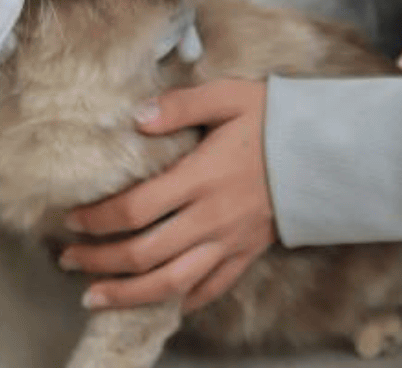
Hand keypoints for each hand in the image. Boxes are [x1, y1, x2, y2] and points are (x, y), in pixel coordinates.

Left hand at [60, 79, 276, 312]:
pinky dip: (182, 302)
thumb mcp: (229, 96)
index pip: (136, 210)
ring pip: (172, 282)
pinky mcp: (248, 254)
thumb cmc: (276, 119)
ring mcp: (231, 242)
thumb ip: (180, 105)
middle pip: (145, 254)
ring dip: (129, 294)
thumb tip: (137, 117)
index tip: (71, 220)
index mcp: (201, 178)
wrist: (333, 150)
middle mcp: (212, 218)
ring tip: (94, 297)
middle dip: (100, 262)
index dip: (98, 220)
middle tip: (68, 260)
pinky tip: (158, 305)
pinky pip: (212, 288)